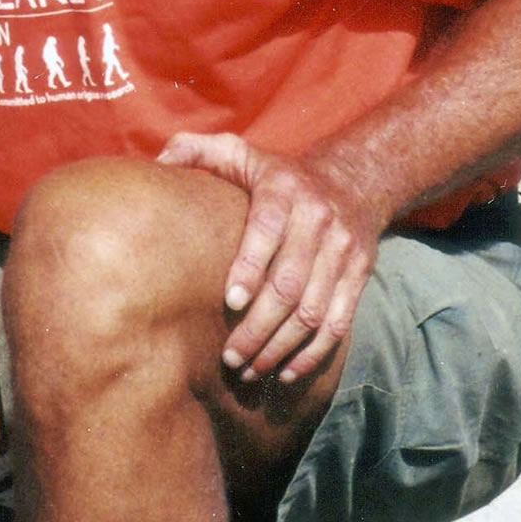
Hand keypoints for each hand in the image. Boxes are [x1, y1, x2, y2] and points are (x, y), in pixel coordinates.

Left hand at [157, 132, 380, 383]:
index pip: (267, 230)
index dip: (250, 267)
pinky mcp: (360, 275)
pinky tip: (285, 371)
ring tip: (249, 370)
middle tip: (229, 356)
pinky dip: (313, 353)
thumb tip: (160, 159)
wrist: (356, 180)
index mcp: (284, 190)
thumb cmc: (279, 175)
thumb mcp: (242, 151)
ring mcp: (343, 250)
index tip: (230, 301)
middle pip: (289, 284)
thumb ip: (199, 150)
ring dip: (280, 347)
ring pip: (313, 311)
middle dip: (257, 326)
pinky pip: (339, 323)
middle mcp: (318, 219)